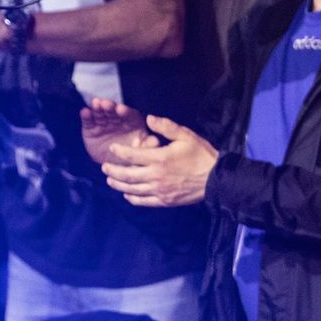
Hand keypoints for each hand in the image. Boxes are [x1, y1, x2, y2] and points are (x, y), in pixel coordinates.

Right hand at [78, 97, 155, 166]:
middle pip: (113, 112)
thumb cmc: (131, 157)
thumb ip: (147, 145)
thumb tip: (156, 141)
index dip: (125, 112)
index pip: (129, 116)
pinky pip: (88, 121)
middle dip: (109, 107)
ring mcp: (103, 124)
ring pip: (101, 113)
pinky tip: (85, 111)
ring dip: (98, 108)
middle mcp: (117, 121)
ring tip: (95, 104)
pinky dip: (86, 115)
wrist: (113, 167)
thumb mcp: (140, 152)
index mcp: (131, 124)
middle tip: (105, 104)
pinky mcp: (91, 129)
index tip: (121, 109)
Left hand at [102, 114, 217, 206]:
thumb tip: (148, 119)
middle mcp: (156, 176)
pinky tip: (127, 195)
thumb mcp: (185, 136)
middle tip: (104, 167)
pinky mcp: (165, 201)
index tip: (112, 148)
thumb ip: (166, 126)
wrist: (217, 179)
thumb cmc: (201, 155)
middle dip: (113, 171)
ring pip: (133, 190)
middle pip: (127, 175)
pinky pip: (144, 201)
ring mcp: (160, 191)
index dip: (119, 152)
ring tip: (110, 181)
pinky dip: (133, 199)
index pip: (132, 155)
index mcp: (159, 159)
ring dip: (118, 185)